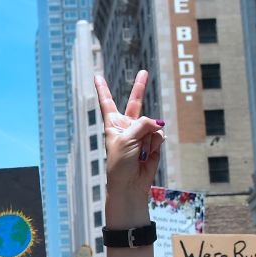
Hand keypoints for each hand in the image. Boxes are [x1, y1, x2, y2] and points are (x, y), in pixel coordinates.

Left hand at [95, 71, 164, 202]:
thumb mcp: (125, 139)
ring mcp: (141, 134)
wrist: (129, 185)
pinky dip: (154, 145)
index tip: (97, 76)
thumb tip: (159, 123)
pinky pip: (159, 136)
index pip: (107, 102)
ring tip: (139, 152)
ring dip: (147, 138)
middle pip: (135, 103)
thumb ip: (142, 124)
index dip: (103, 89)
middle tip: (144, 71)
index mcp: (113, 124)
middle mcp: (127, 126)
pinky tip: (147, 155)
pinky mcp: (153, 143)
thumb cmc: (119, 163)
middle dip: (139, 87)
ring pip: (151, 125)